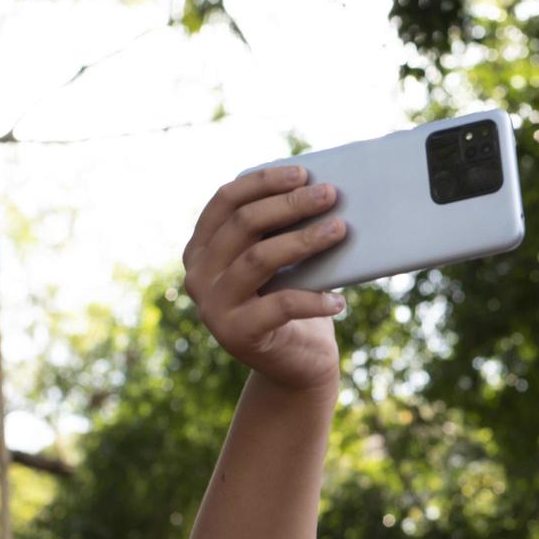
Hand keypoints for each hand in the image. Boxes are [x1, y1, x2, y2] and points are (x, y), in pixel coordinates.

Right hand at [182, 165, 346, 394]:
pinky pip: (280, 305)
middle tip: (330, 195)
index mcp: (202, 247)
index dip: (263, 182)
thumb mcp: (286, 262)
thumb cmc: (294, 301)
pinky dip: (314, 300)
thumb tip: (322, 191)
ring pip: (259, 259)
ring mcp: (212, 306)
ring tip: (340, 230)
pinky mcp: (236, 334)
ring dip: (305, 240)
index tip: (303, 172)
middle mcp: (198, 274)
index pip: (226, 200)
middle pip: (244, 224)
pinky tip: (340, 300)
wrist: (296, 366)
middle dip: (290, 205)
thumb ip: (283, 231)